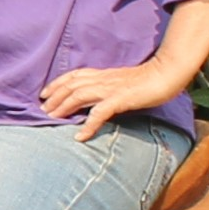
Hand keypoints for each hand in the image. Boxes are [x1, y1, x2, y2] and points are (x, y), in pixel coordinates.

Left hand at [40, 59, 179, 140]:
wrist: (167, 74)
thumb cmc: (149, 80)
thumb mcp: (123, 82)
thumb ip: (109, 88)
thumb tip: (98, 99)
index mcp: (104, 74)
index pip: (74, 76)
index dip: (57, 83)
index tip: (44, 94)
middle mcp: (103, 79)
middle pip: (72, 85)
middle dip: (54, 97)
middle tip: (41, 110)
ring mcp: (111, 88)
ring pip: (79, 95)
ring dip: (64, 107)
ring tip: (52, 119)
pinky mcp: (120, 99)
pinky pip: (99, 112)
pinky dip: (88, 124)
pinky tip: (80, 136)